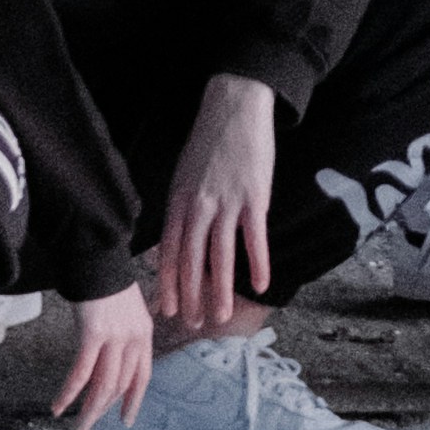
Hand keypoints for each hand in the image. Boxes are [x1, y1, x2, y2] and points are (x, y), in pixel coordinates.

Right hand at [52, 283, 153, 429]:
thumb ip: (124, 335)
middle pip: (120, 386)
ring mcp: (115, 336)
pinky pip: (81, 373)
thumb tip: (111, 361)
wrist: (96, 255)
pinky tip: (58, 406)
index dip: (133, 401)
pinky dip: (69, 393)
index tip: (125, 421)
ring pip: (103, 386)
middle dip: (102, 412)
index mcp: (144, 333)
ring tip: (75, 428)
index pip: (142, 376)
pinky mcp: (93, 334)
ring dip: (88, 411)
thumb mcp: (125, 310)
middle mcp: (134, 338)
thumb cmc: (105, 282)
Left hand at [154, 73, 277, 333]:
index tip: (167, 310)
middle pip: (191, 260)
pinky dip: (258, 263)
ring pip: (220, 256)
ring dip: (220, 290)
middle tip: (193, 324)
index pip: (168, 251)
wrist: (235, 105)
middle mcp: (198, 206)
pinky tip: (262, 284)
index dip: (168, 283)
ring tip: (220, 316)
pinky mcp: (254, 196)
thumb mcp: (182, 175)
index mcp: (178, 201)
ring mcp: (227, 202)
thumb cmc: (208, 141)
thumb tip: (172, 241)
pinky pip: (254, 237)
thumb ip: (180, 209)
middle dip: (191, 296)